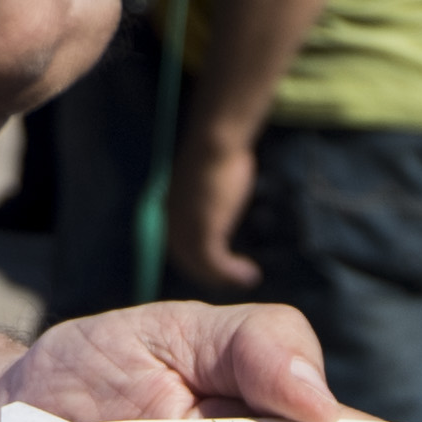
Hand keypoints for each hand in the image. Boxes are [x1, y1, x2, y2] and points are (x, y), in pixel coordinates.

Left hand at [164, 122, 261, 292]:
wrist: (215, 142)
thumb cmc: (218, 152)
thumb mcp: (209, 177)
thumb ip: (209, 194)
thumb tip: (219, 197)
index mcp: (172, 209)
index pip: (180, 245)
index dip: (199, 259)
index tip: (221, 265)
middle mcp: (172, 221)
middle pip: (188, 260)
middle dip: (211, 273)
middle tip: (235, 278)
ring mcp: (185, 228)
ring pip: (202, 266)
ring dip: (225, 277)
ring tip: (248, 279)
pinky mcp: (202, 231)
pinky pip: (215, 263)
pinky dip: (232, 273)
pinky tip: (250, 274)